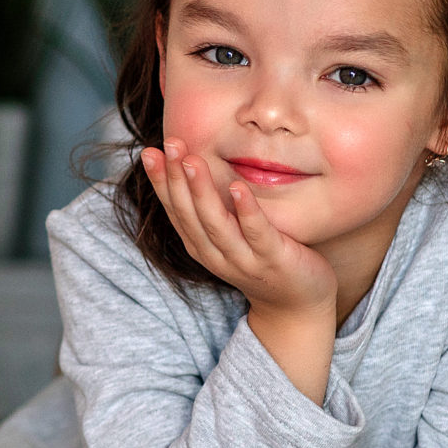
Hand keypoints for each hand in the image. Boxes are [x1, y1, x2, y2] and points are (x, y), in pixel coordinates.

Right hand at [140, 140, 335, 317]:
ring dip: (202, 190)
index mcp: (200, 246)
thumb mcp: (230, 235)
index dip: (160, 181)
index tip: (150, 151)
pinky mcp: (272, 260)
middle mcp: (215, 254)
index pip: (174, 210)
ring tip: (193, 160)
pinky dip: (245, 210)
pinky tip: (238, 186)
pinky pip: (256, 232)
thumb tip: (197, 166)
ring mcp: (243, 259)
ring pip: (215, 223)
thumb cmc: (263, 259)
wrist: (296, 304)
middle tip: (169, 143)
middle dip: (176, 178)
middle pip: (189, 213)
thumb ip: (214, 209)